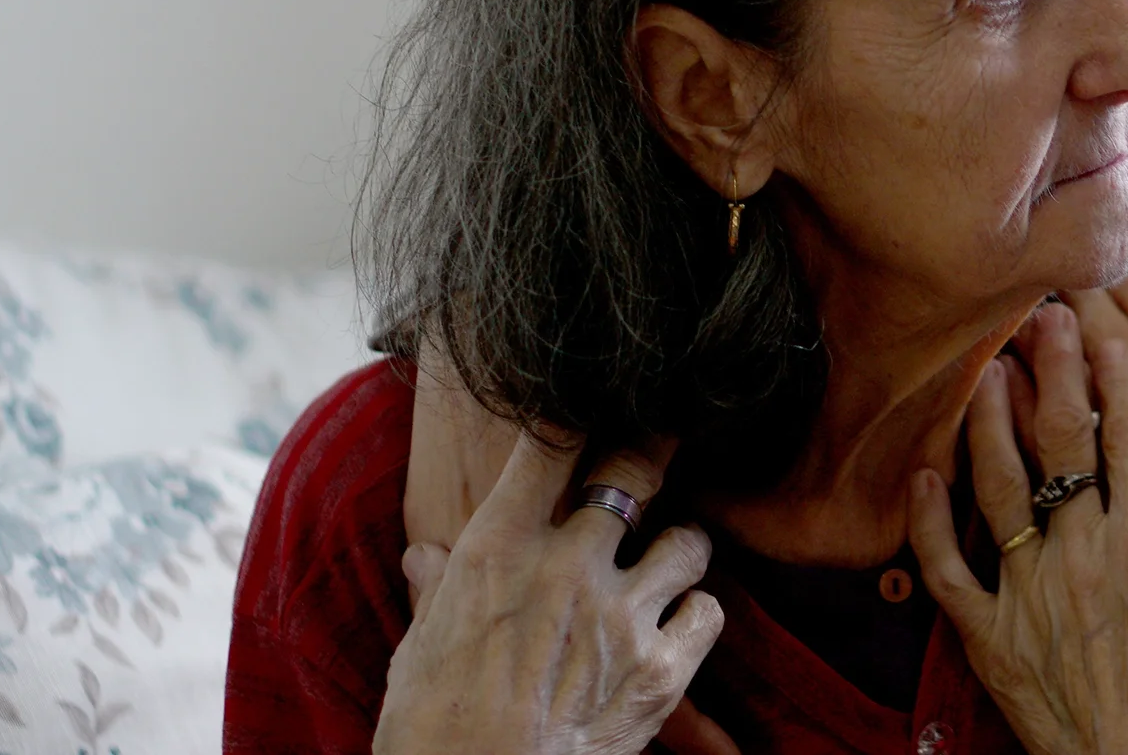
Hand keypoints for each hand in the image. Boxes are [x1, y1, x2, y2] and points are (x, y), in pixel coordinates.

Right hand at [376, 428, 727, 754]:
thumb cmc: (432, 732)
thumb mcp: (418, 651)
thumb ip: (436, 592)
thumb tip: (425, 554)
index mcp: (497, 550)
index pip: (550, 444)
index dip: (577, 414)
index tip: (593, 405)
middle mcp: (567, 567)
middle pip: (635, 470)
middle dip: (653, 450)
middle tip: (664, 441)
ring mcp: (621, 616)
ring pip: (688, 541)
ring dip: (680, 548)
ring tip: (668, 558)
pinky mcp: (661, 671)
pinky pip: (709, 612)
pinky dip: (697, 615)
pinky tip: (678, 624)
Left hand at [909, 306, 1127, 754]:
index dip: (1117, 366)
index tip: (1108, 317)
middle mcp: (1092, 555)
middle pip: (1063, 439)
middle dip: (1053, 365)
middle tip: (1042, 311)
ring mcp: (1035, 592)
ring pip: (1000, 485)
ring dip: (989, 421)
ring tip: (987, 369)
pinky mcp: (992, 636)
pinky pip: (949, 568)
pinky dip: (929, 520)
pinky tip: (921, 474)